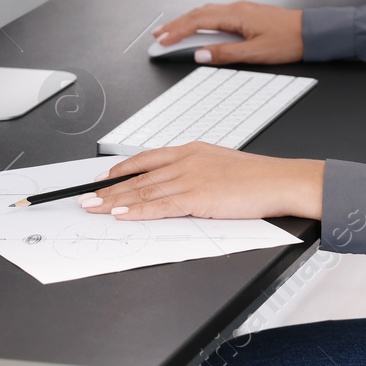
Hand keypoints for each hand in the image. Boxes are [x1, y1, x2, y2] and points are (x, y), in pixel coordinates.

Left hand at [78, 142, 323, 220]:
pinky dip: (136, 211)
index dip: (120, 170)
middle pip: (138, 177)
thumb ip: (196, 173)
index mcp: (191, 151)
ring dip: (113, 201)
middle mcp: (186, 160)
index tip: (101, 177)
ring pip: (143, 191)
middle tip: (85, 197)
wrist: (280, 180)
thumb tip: (177, 188)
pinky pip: (158, 206)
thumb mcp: (220, 167)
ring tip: (92, 207)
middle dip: (108, 188)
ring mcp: (190, 177)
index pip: (146, 159)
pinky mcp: (197, 196)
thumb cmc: (257, 177)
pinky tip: (119, 214)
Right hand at [153, 1, 302, 64]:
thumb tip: (199, 54)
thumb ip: (225, 53)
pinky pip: (216, 15)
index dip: (176, 32)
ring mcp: (241, 10)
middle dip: (174, 25)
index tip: (161, 41)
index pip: (197, 22)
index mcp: (236, 15)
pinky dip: (200, 22)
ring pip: (205, 13)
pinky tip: (197, 29)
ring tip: (171, 33)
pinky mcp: (246, 15)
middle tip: (158, 36)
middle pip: (197, 14)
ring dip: (186, 22)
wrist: (311, 32)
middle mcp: (236, 8)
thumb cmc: (289, 40)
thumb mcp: (254, 53)